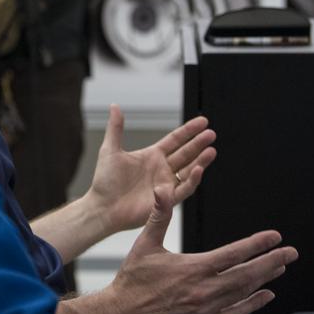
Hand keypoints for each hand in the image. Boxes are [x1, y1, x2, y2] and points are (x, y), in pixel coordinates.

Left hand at [84, 105, 216, 234]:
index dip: (189, 131)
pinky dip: (192, 180)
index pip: (175, 140)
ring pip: (189, 170)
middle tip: (211, 134)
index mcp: (152, 155)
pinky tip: (198, 169)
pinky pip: (183, 189)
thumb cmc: (105, 182)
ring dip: (200, 161)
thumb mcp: (110, 150)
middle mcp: (162, 169)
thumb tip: (114, 106)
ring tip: (211, 151)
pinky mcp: (166, 199)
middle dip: (199, 143)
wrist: (103, 207)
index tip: (203, 121)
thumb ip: (116, 128)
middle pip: (186, 153)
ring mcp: (166, 184)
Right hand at [101, 185, 297, 313]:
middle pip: (247, 274)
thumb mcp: (144, 243)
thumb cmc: (132, 280)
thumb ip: (159, 215)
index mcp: (192, 268)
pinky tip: (265, 295)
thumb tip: (162, 189)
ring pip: (244, 293)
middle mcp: (203, 290)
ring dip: (265, 279)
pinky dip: (253, 304)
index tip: (274, 237)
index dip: (257, 244)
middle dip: (272, 261)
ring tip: (280, 268)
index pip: (234, 254)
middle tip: (290, 253)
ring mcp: (205, 309)